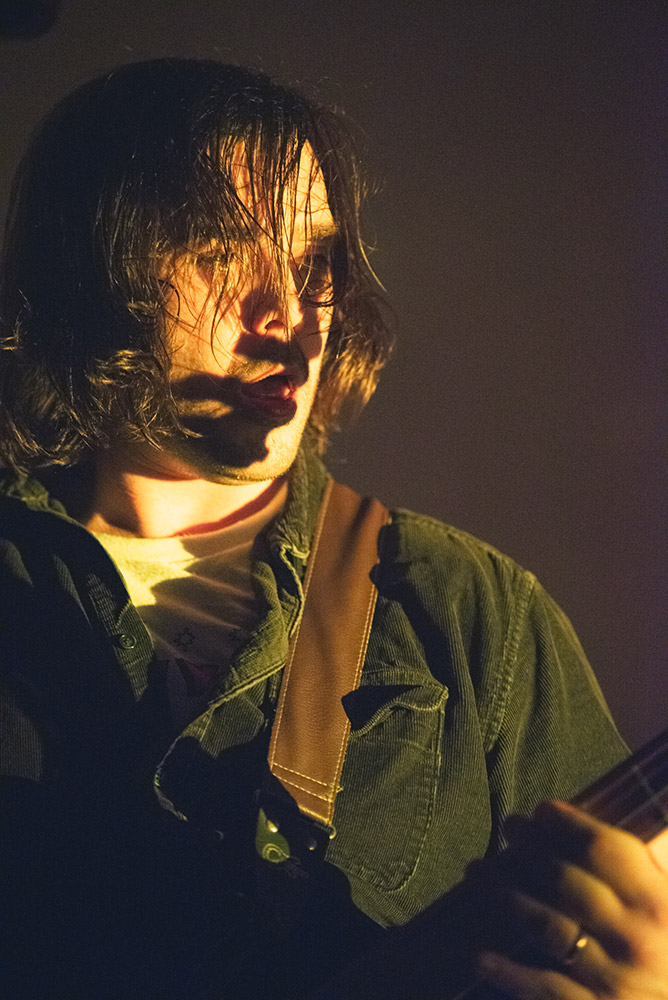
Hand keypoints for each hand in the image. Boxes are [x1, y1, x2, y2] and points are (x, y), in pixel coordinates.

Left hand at [475, 801, 667, 998]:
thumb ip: (641, 868)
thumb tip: (597, 830)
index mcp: (657, 903)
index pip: (602, 849)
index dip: (565, 822)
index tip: (542, 810)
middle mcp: (635, 938)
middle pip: (563, 879)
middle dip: (526, 847)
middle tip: (508, 827)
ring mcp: (612, 979)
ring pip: (543, 926)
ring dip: (501, 894)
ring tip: (477, 871)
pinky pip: (541, 987)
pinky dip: (506, 970)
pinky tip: (478, 952)